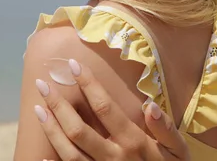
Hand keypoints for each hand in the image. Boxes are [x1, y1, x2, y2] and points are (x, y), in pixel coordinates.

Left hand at [34, 59, 189, 160]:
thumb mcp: (178, 152)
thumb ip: (165, 129)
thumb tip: (149, 105)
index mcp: (133, 142)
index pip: (104, 107)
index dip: (88, 84)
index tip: (73, 65)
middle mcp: (113, 157)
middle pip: (78, 129)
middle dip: (58, 105)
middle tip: (42, 85)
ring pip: (69, 153)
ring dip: (51, 130)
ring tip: (38, 109)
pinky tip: (40, 155)